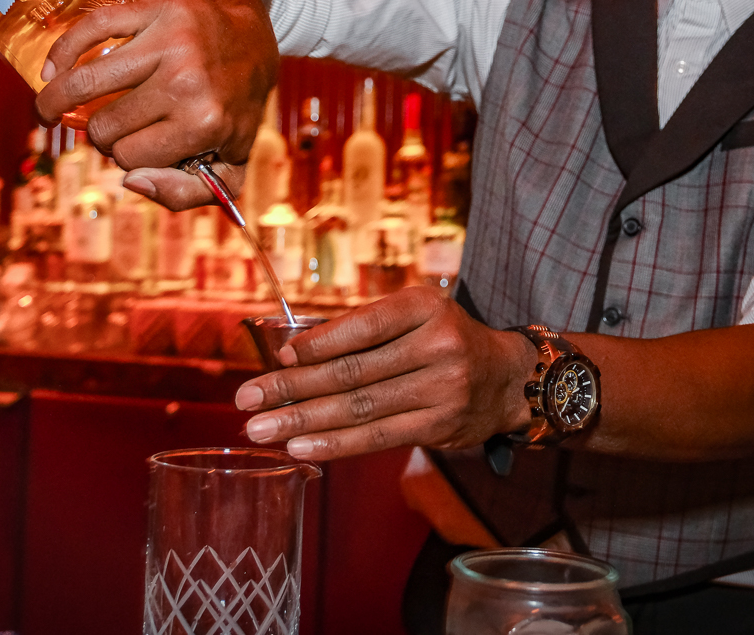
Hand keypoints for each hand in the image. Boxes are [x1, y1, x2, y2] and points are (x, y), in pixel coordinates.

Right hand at [34, 0, 275, 209]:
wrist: (251, 44)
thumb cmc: (233, 109)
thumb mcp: (229, 166)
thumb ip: (185, 194)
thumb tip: (131, 181)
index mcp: (206, 123)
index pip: (130, 159)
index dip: (129, 157)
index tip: (140, 147)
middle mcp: (189, 81)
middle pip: (105, 127)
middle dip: (103, 133)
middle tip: (115, 125)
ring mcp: (172, 40)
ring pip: (86, 84)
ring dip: (58, 101)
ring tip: (49, 108)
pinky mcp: (158, 8)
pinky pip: (92, 27)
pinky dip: (62, 51)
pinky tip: (51, 70)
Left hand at [234, 288, 535, 460]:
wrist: (507, 377)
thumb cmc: (442, 337)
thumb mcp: (413, 314)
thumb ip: (362, 328)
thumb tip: (293, 354)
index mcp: (425, 306)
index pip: (364, 326)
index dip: (318, 344)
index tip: (279, 358)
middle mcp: (437, 346)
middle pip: (353, 371)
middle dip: (292, 388)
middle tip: (247, 399)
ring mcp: (441, 390)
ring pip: (360, 408)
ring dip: (303, 420)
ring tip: (261, 428)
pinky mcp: (439, 427)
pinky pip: (377, 438)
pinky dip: (335, 443)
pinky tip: (300, 447)